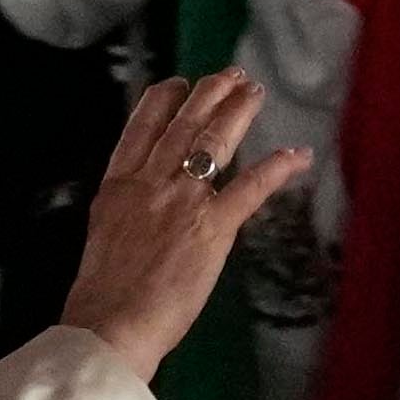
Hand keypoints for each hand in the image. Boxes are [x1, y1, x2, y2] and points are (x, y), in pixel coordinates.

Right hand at [58, 71, 311, 374]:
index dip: (161, 100)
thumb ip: (126, 211)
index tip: (177, 84)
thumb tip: (142, 205)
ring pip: (213, 142)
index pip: (140, 128)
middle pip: (182, 125)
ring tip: (253, 92)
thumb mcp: (104, 236)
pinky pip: (250, 188)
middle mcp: (150, 183)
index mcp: (118, 187)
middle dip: (208, 94)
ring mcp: (183, 202)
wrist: (110, 324)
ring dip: (237, 112)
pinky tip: (295, 154)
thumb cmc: (104, 295)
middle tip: (229, 75)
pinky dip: (276, 168)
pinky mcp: (213, 228)